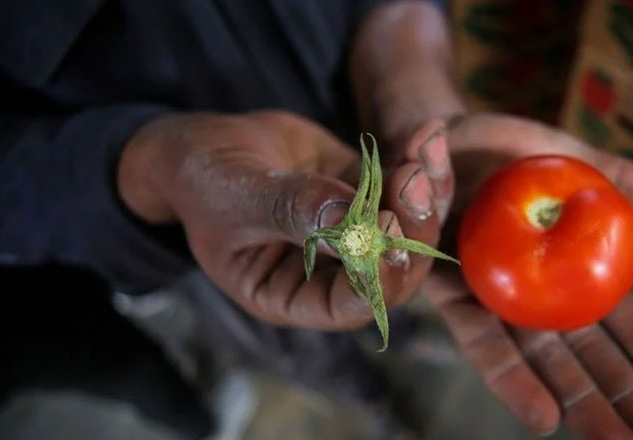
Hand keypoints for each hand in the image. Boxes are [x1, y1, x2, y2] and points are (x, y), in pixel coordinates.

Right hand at [118, 111, 452, 330]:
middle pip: (391, 267)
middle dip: (411, 227)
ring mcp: (354, 233)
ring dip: (425, 192)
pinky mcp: (364, 195)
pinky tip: (428, 133)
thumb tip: (355, 225)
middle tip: (415, 182)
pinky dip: (417, 163)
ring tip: (426, 150)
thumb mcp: (236, 198)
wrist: (204, 145)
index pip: (347, 304)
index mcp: (291, 295)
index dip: (376, 277)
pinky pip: (400, 188)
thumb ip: (293, 210)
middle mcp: (331, 272)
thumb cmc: (204, 182)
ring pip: (406, 227)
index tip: (390, 233)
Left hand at [423, 113, 632, 438]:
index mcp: (574, 265)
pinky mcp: (456, 301)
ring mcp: (500, 302)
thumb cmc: (501, 148)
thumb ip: (615, 176)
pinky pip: (485, 346)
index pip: (624, 323)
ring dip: (581, 406)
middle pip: (589, 358)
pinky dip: (513, 381)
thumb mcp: (565, 155)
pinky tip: (545, 419)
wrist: (431, 136)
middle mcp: (540, 294)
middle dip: (625, 403)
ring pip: (545, 365)